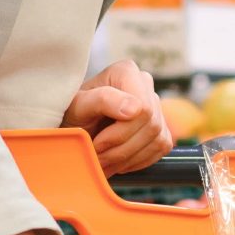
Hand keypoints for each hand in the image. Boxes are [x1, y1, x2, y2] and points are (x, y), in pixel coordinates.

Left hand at [65, 59, 171, 174]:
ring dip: (127, 159)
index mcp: (126, 72)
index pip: (142, 108)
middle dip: (121, 149)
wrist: (74, 128)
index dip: (120, 133)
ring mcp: (156, 105)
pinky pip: (161, 148)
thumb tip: (135, 109)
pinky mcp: (161, 127)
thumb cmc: (73, 115)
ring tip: (104, 162)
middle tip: (97, 158)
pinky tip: (118, 161)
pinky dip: (138, 161)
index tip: (96, 144)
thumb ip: (102, 100)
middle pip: (150, 125)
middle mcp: (144, 84)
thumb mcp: (78, 107)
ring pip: (157, 139)